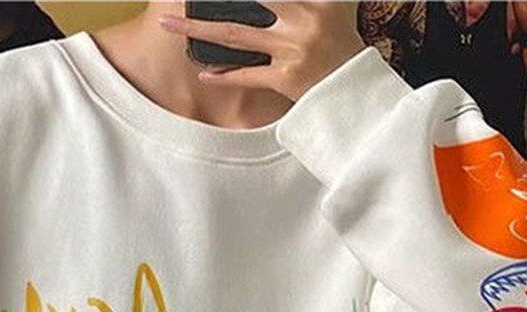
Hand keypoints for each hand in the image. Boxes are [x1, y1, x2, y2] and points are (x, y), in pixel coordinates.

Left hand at [157, 2, 364, 101]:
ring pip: (236, 35)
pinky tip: (204, 71)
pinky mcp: (285, 79)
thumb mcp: (336, 4)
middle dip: (211, 0)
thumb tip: (273, 3)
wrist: (356, 88)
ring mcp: (291, 50)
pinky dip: (225, 75)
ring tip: (170, 23)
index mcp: (311, 1)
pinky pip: (247, 75)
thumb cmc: (343, 43)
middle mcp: (299, 21)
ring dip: (199, 30)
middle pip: (246, 1)